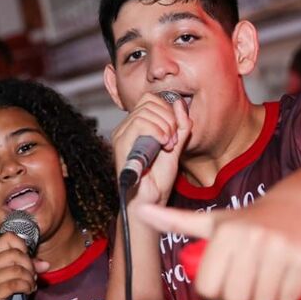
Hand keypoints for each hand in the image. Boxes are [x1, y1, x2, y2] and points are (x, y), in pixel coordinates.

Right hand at [0, 232, 49, 299]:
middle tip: (31, 275)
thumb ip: (32, 265)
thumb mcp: (21, 274)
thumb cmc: (10, 293)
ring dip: (29, 279)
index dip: (22, 246)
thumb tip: (45, 264)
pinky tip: (27, 291)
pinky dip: (26, 287)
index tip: (27, 258)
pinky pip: (15, 284)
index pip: (7, 237)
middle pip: (15, 254)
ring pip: (17, 270)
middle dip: (29, 265)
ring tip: (29, 285)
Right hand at [110, 91, 190, 205]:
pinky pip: (139, 123)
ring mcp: (121, 135)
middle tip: (173, 139)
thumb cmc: (159, 179)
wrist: (151, 199)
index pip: (150, 100)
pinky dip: (158, 131)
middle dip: (168, 118)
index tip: (176, 132)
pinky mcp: (120, 144)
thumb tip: (179, 103)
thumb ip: (180, 125)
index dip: (168, 110)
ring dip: (165, 126)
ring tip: (169, 144)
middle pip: (148, 102)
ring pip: (145, 111)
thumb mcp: (176, 146)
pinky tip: (164, 145)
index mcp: (136, 127)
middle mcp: (125, 128)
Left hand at [134, 191, 300, 299]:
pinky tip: (284, 279)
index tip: (226, 289)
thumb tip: (139, 210)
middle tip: (247, 291)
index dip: (216, 298)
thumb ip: (175, 222)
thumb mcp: (211, 221)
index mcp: (224, 233)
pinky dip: (286, 298)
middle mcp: (250, 238)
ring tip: (266, 281)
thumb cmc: (247, 221)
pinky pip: (288, 298)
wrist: (295, 206)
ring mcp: (279, 247)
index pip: (209, 290)